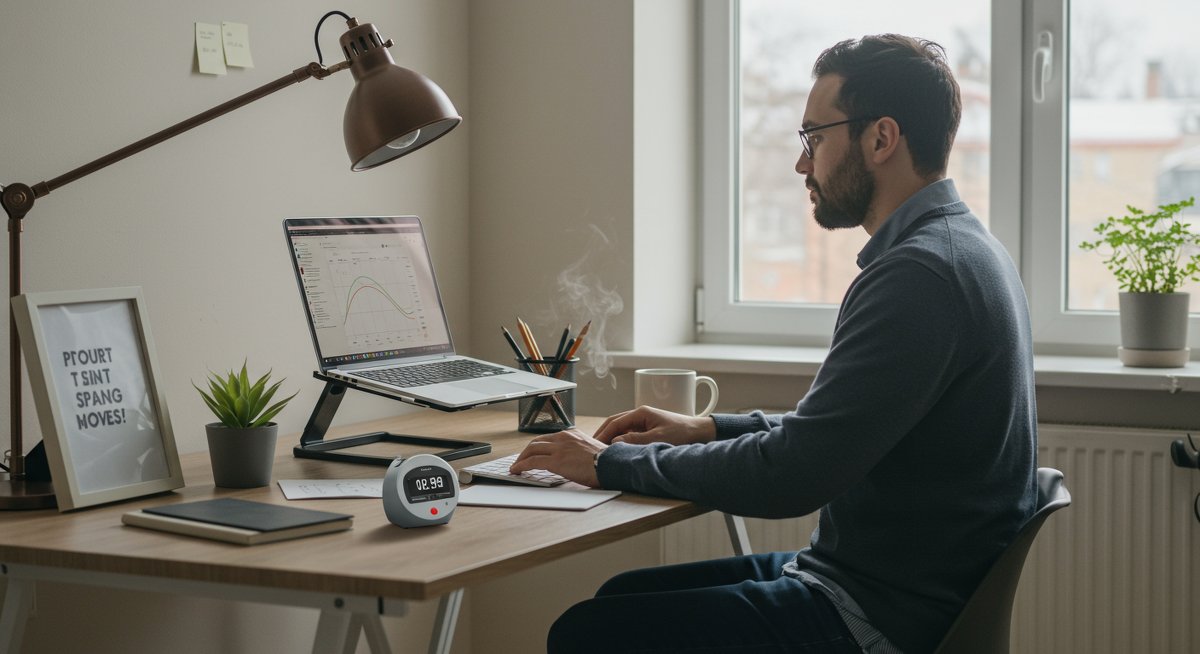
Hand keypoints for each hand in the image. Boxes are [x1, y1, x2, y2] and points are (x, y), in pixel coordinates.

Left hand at [510, 428, 605, 487]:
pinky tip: (516, 471)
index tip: (532, 453)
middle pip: (537, 442)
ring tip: (516, 467)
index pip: (549, 438)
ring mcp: (559, 448)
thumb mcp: (591, 451)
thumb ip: (579, 452)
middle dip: (526, 451)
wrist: (612, 465)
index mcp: (572, 435)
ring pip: (531, 449)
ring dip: (521, 459)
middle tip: (520, 460)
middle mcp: (564, 438)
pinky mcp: (556, 461)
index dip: (538, 447)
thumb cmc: (607, 462)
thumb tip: (573, 461)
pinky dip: (521, 466)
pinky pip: (532, 461)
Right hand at [592, 406, 716, 445]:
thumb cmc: (683, 434)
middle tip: (592, 448)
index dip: (602, 434)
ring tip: (602, 452)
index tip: (592, 445)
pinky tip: (618, 452)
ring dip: (612, 439)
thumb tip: (615, 442)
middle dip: (602, 435)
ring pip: (622, 430)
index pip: (614, 422)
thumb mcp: (657, 438)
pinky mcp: (649, 430)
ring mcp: (644, 422)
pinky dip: (622, 442)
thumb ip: (635, 440)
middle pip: (615, 424)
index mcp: (641, 413)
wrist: (701, 433)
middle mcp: (641, 416)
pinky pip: (630, 435)